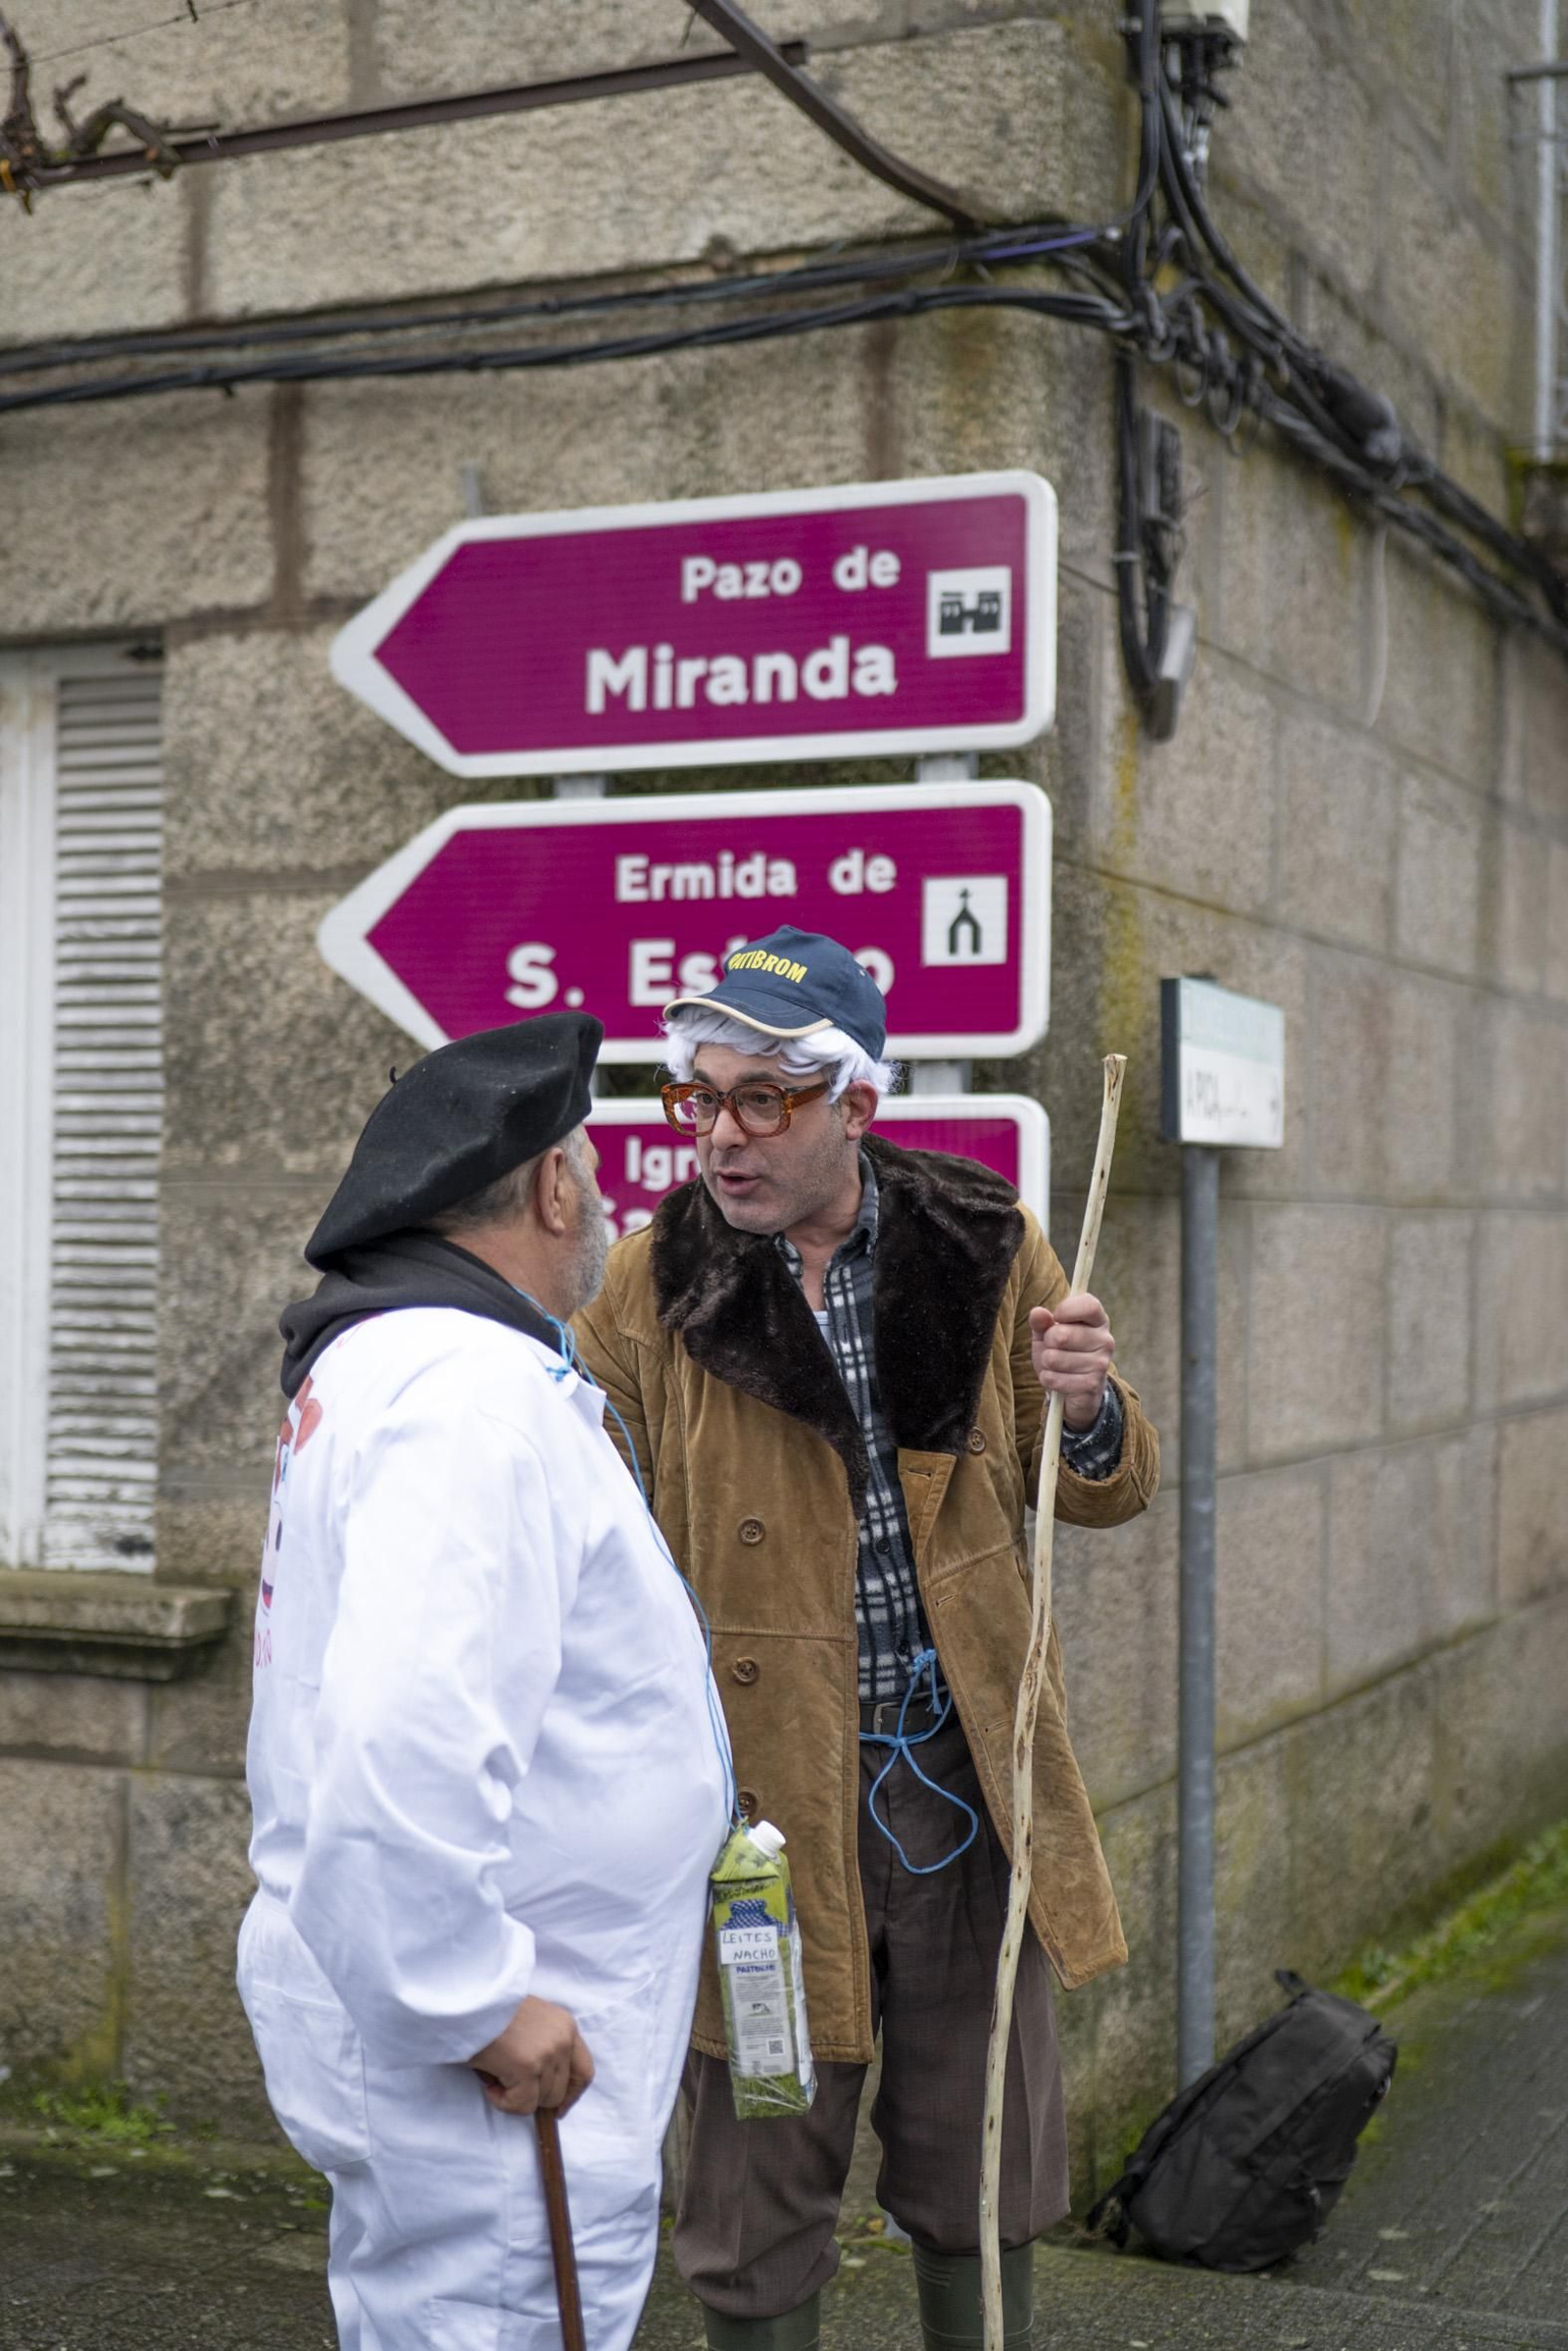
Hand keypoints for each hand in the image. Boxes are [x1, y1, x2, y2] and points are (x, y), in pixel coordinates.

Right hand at [468, 1996, 594, 2116]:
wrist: (469, 1997)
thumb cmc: (493, 2010)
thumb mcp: (531, 2021)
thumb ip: (546, 2046)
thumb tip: (544, 2088)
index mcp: (566, 2026)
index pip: (584, 2071)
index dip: (571, 2095)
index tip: (559, 2108)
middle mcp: (563, 2039)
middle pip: (559, 2091)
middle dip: (533, 2095)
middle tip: (508, 2082)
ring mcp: (547, 2053)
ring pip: (539, 2100)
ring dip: (515, 2095)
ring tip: (495, 2074)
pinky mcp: (527, 2067)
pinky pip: (521, 2105)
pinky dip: (503, 2102)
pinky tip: (489, 2083)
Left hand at [1029, 1294, 1114, 1432]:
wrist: (1075, 1389)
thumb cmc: (1061, 1352)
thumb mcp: (1048, 1333)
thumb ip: (1041, 1321)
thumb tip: (1037, 1312)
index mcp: (1098, 1321)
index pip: (1089, 1305)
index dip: (1066, 1309)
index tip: (1056, 1317)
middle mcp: (1105, 1340)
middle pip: (1061, 1335)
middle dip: (1048, 1343)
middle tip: (1055, 1348)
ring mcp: (1101, 1364)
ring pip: (1053, 1359)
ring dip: (1046, 1363)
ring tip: (1057, 1365)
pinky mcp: (1091, 1385)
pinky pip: (1053, 1378)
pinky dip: (1048, 1379)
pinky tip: (1059, 1379)